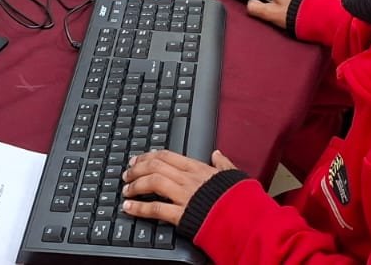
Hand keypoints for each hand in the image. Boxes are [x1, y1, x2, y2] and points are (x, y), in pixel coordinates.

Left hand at [121, 150, 237, 224]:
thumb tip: (217, 154)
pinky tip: (129, 207)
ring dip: (135, 185)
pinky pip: (156, 208)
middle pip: (155, 166)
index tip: (138, 159)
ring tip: (126, 190)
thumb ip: (223, 163)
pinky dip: (139, 208)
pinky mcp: (182, 214)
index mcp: (198, 168)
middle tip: (127, 174)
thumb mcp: (233, 174)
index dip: (149, 156)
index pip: (167, 156)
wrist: (244, 216)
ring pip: (153, 182)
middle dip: (137, 169)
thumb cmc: (238, 197)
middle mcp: (188, 179)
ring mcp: (184, 196)